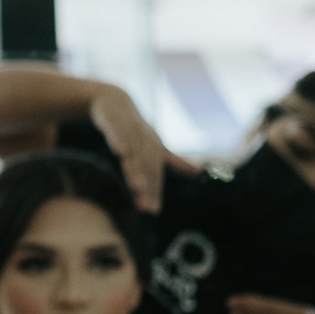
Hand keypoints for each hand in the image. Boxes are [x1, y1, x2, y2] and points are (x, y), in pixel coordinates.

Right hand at [89, 84, 199, 213]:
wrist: (115, 101)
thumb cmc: (136, 129)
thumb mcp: (154, 146)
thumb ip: (174, 161)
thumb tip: (199, 171)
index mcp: (154, 150)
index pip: (154, 175)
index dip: (153, 193)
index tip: (153, 211)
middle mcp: (145, 141)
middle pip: (145, 166)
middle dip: (146, 186)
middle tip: (145, 207)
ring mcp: (130, 131)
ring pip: (133, 152)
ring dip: (134, 168)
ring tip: (136, 186)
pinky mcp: (115, 121)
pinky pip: (117, 131)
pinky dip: (119, 141)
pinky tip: (121, 152)